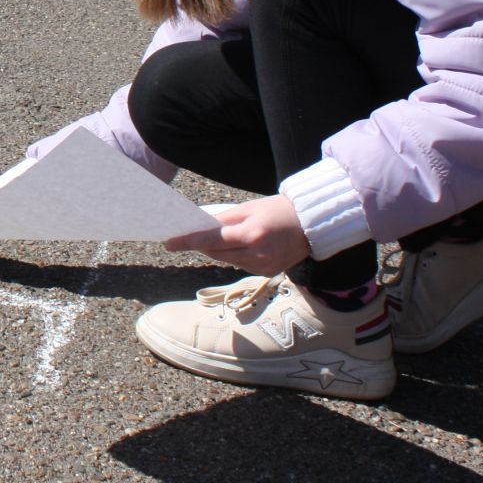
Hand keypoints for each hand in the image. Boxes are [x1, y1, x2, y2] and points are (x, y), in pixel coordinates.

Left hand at [162, 193, 310, 275]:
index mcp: (252, 235)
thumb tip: (199, 228)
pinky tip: (240, 245)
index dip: (188, 242)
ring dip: (219, 251)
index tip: (169, 243)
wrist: (313, 225)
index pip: (211, 240)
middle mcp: (257, 255)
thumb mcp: (250, 209)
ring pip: (227, 261)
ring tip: (220, 237)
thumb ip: (224, 221)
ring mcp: (263, 267)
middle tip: (187, 236)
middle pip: (217, 253)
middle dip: (202, 244)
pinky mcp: (267, 273)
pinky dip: (235, 256)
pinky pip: (240, 266)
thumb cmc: (280, 210)